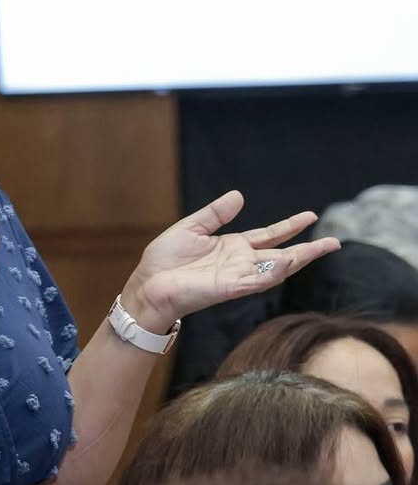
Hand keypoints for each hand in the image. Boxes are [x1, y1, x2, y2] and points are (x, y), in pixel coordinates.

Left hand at [120, 190, 340, 331]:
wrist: (149, 284)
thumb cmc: (166, 260)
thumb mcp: (192, 228)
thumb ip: (215, 214)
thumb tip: (239, 196)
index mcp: (233, 247)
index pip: (269, 235)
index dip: (290, 226)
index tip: (311, 216)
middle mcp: (241, 263)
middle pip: (282, 254)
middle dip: (308, 249)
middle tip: (335, 242)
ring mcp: (237, 277)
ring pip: (275, 269)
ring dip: (296, 259)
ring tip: (319, 248)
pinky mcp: (228, 288)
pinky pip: (255, 280)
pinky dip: (271, 272)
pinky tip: (286, 262)